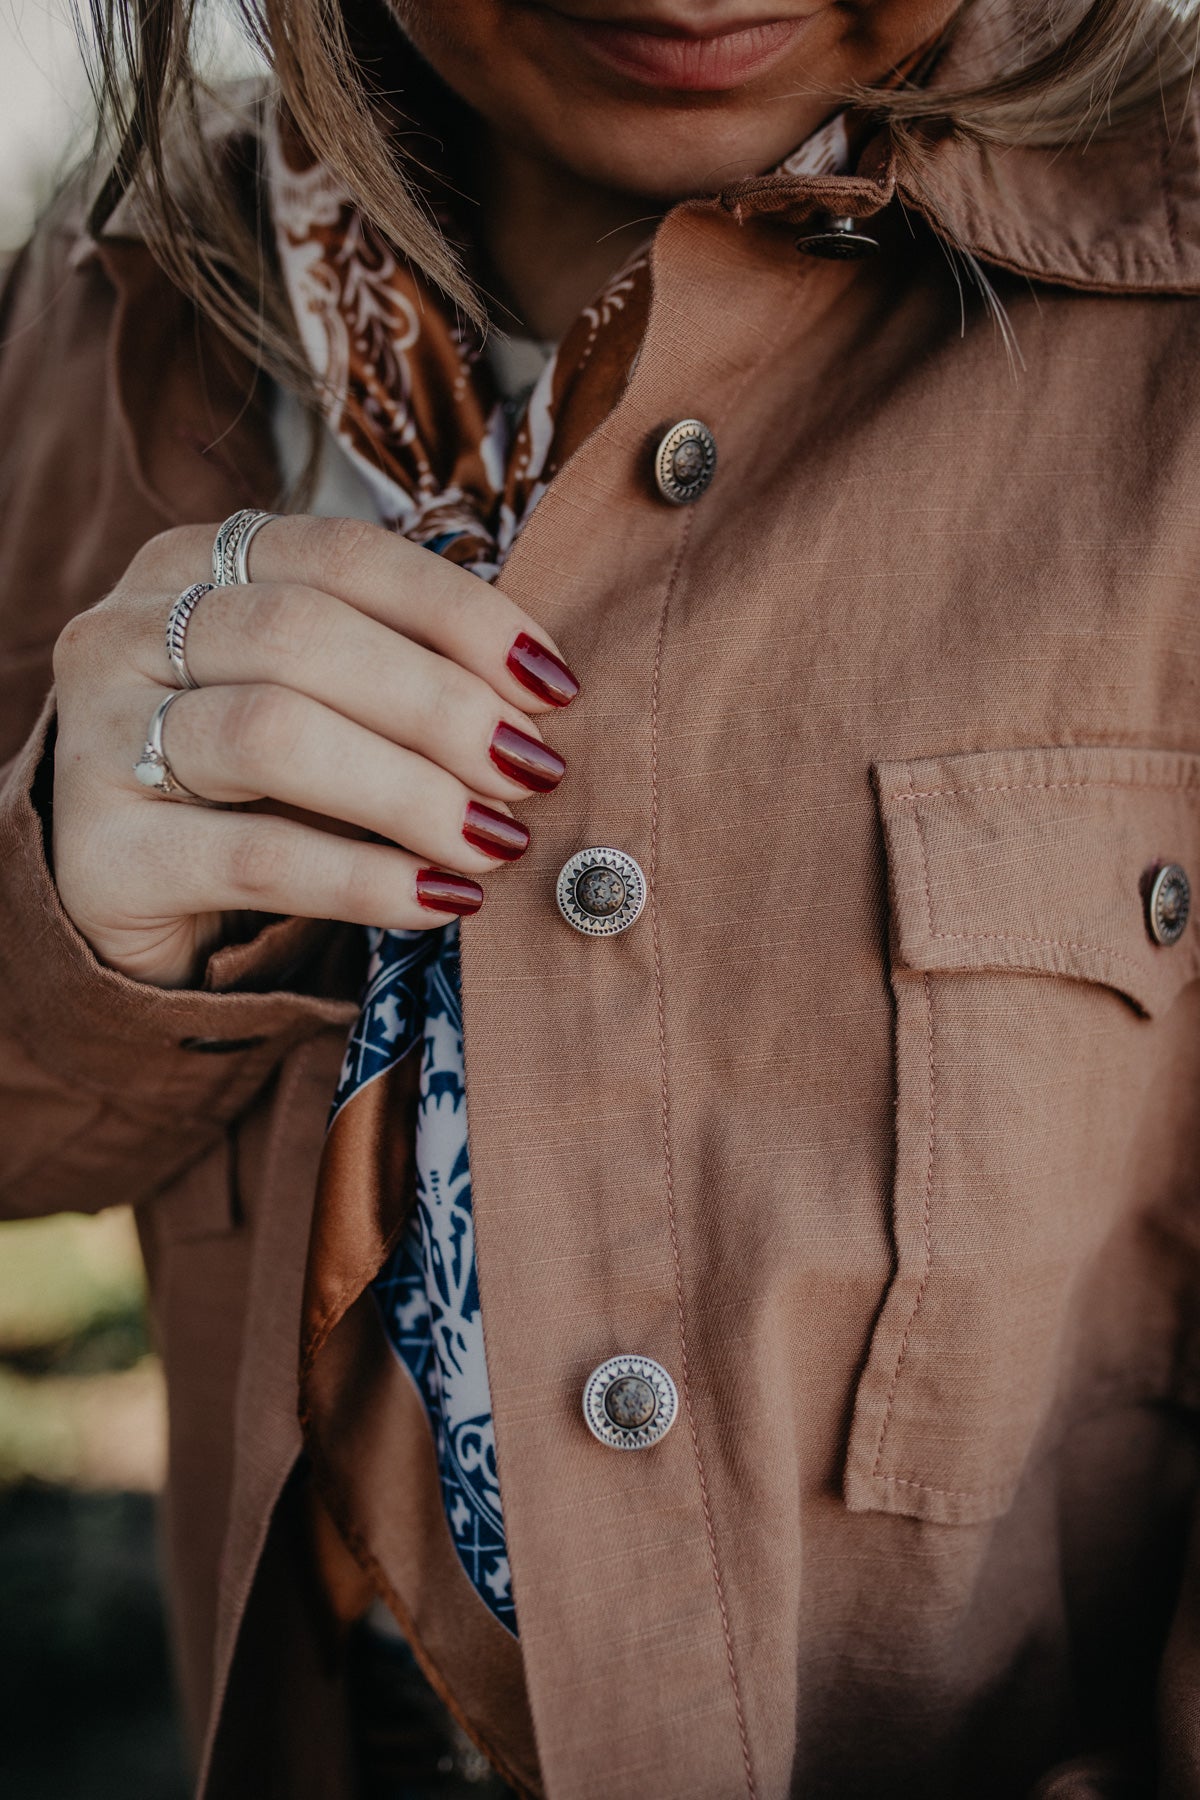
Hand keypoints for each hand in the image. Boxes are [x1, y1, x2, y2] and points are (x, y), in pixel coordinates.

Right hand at [51, 516, 578, 987]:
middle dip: (443, 705)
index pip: (342, 556)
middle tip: (533, 770)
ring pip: (274, 734)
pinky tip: (440, 900)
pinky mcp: (101, 852)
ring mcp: (98, 737)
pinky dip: (365, 879)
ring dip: (411, 789)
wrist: (126, 899)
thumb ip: (402, 674)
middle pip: (305, 636)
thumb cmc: (250, 787)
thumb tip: (542, 696)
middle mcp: (126, 630)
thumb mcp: (321, 705)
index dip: (460, 614)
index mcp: (191, 563)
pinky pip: (256, 857)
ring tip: (495, 838)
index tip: (552, 684)